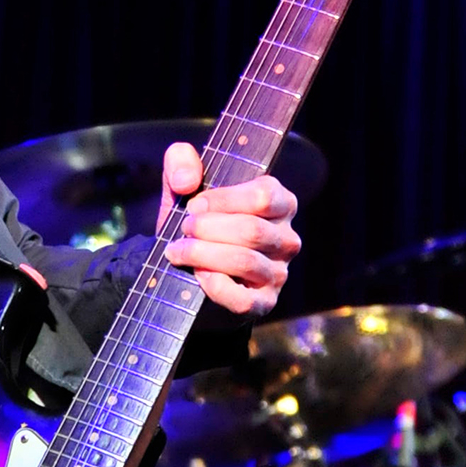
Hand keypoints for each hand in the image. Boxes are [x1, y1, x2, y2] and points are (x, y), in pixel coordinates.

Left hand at [155, 141, 300, 317]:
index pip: (262, 196)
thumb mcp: (183, 187)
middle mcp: (287, 238)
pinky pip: (243, 298)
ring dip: (203, 255)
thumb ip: (180, 163)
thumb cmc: (195, 223)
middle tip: (183, 230)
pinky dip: (214, 286)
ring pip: (245, 261)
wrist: (186, 270)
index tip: (192, 205)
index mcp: (279, 202)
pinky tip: (197, 275)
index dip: (222, 200)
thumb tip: (187, 181)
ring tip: (179, 250)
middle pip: (251, 230)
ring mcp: (279, 273)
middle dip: (207, 229)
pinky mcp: (264, 303)